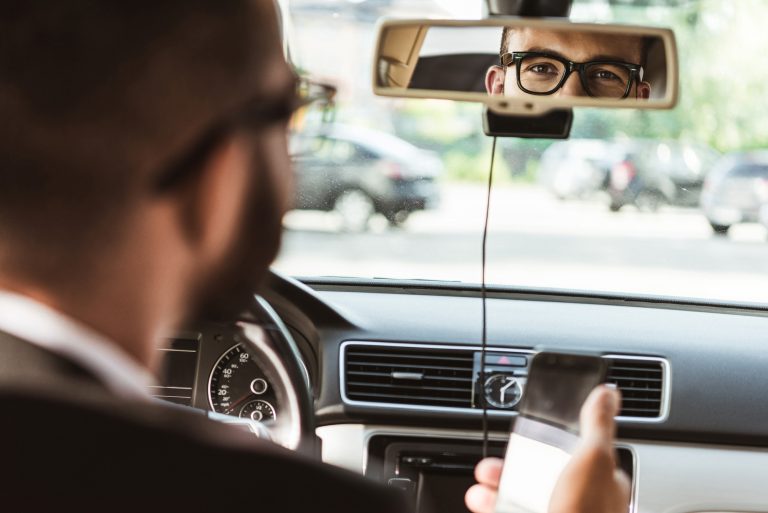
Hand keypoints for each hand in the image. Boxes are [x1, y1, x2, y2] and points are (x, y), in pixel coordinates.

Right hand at [465, 385, 630, 512]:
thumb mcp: (592, 459)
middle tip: (494, 463)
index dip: (552, 438)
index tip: (529, 430)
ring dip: (499, 487)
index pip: (578, 451)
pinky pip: (513, 511)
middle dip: (515, 464)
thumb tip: (608, 392)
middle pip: (545, 475)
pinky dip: (495, 506)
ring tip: (481, 485)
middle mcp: (584, 505)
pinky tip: (483, 502)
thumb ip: (597, 424)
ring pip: (525, 497)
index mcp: (603, 483)